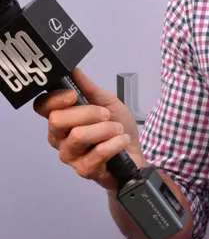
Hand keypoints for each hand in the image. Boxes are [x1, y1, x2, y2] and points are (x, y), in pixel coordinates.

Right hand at [33, 68, 143, 190]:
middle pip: (57, 120)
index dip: (55, 99)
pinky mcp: (84, 170)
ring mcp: (70, 156)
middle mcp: (60, 138)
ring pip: (79, 135)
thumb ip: (88, 86)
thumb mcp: (106, 102)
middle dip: (88, 113)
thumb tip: (73, 68)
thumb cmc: (118, 129)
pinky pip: (98, 152)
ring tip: (117, 130)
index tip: (74, 95)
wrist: (136, 154)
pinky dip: (116, 143)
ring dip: (106, 128)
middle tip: (105, 115)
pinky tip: (121, 142)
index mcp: (61, 119)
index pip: (42, 107)